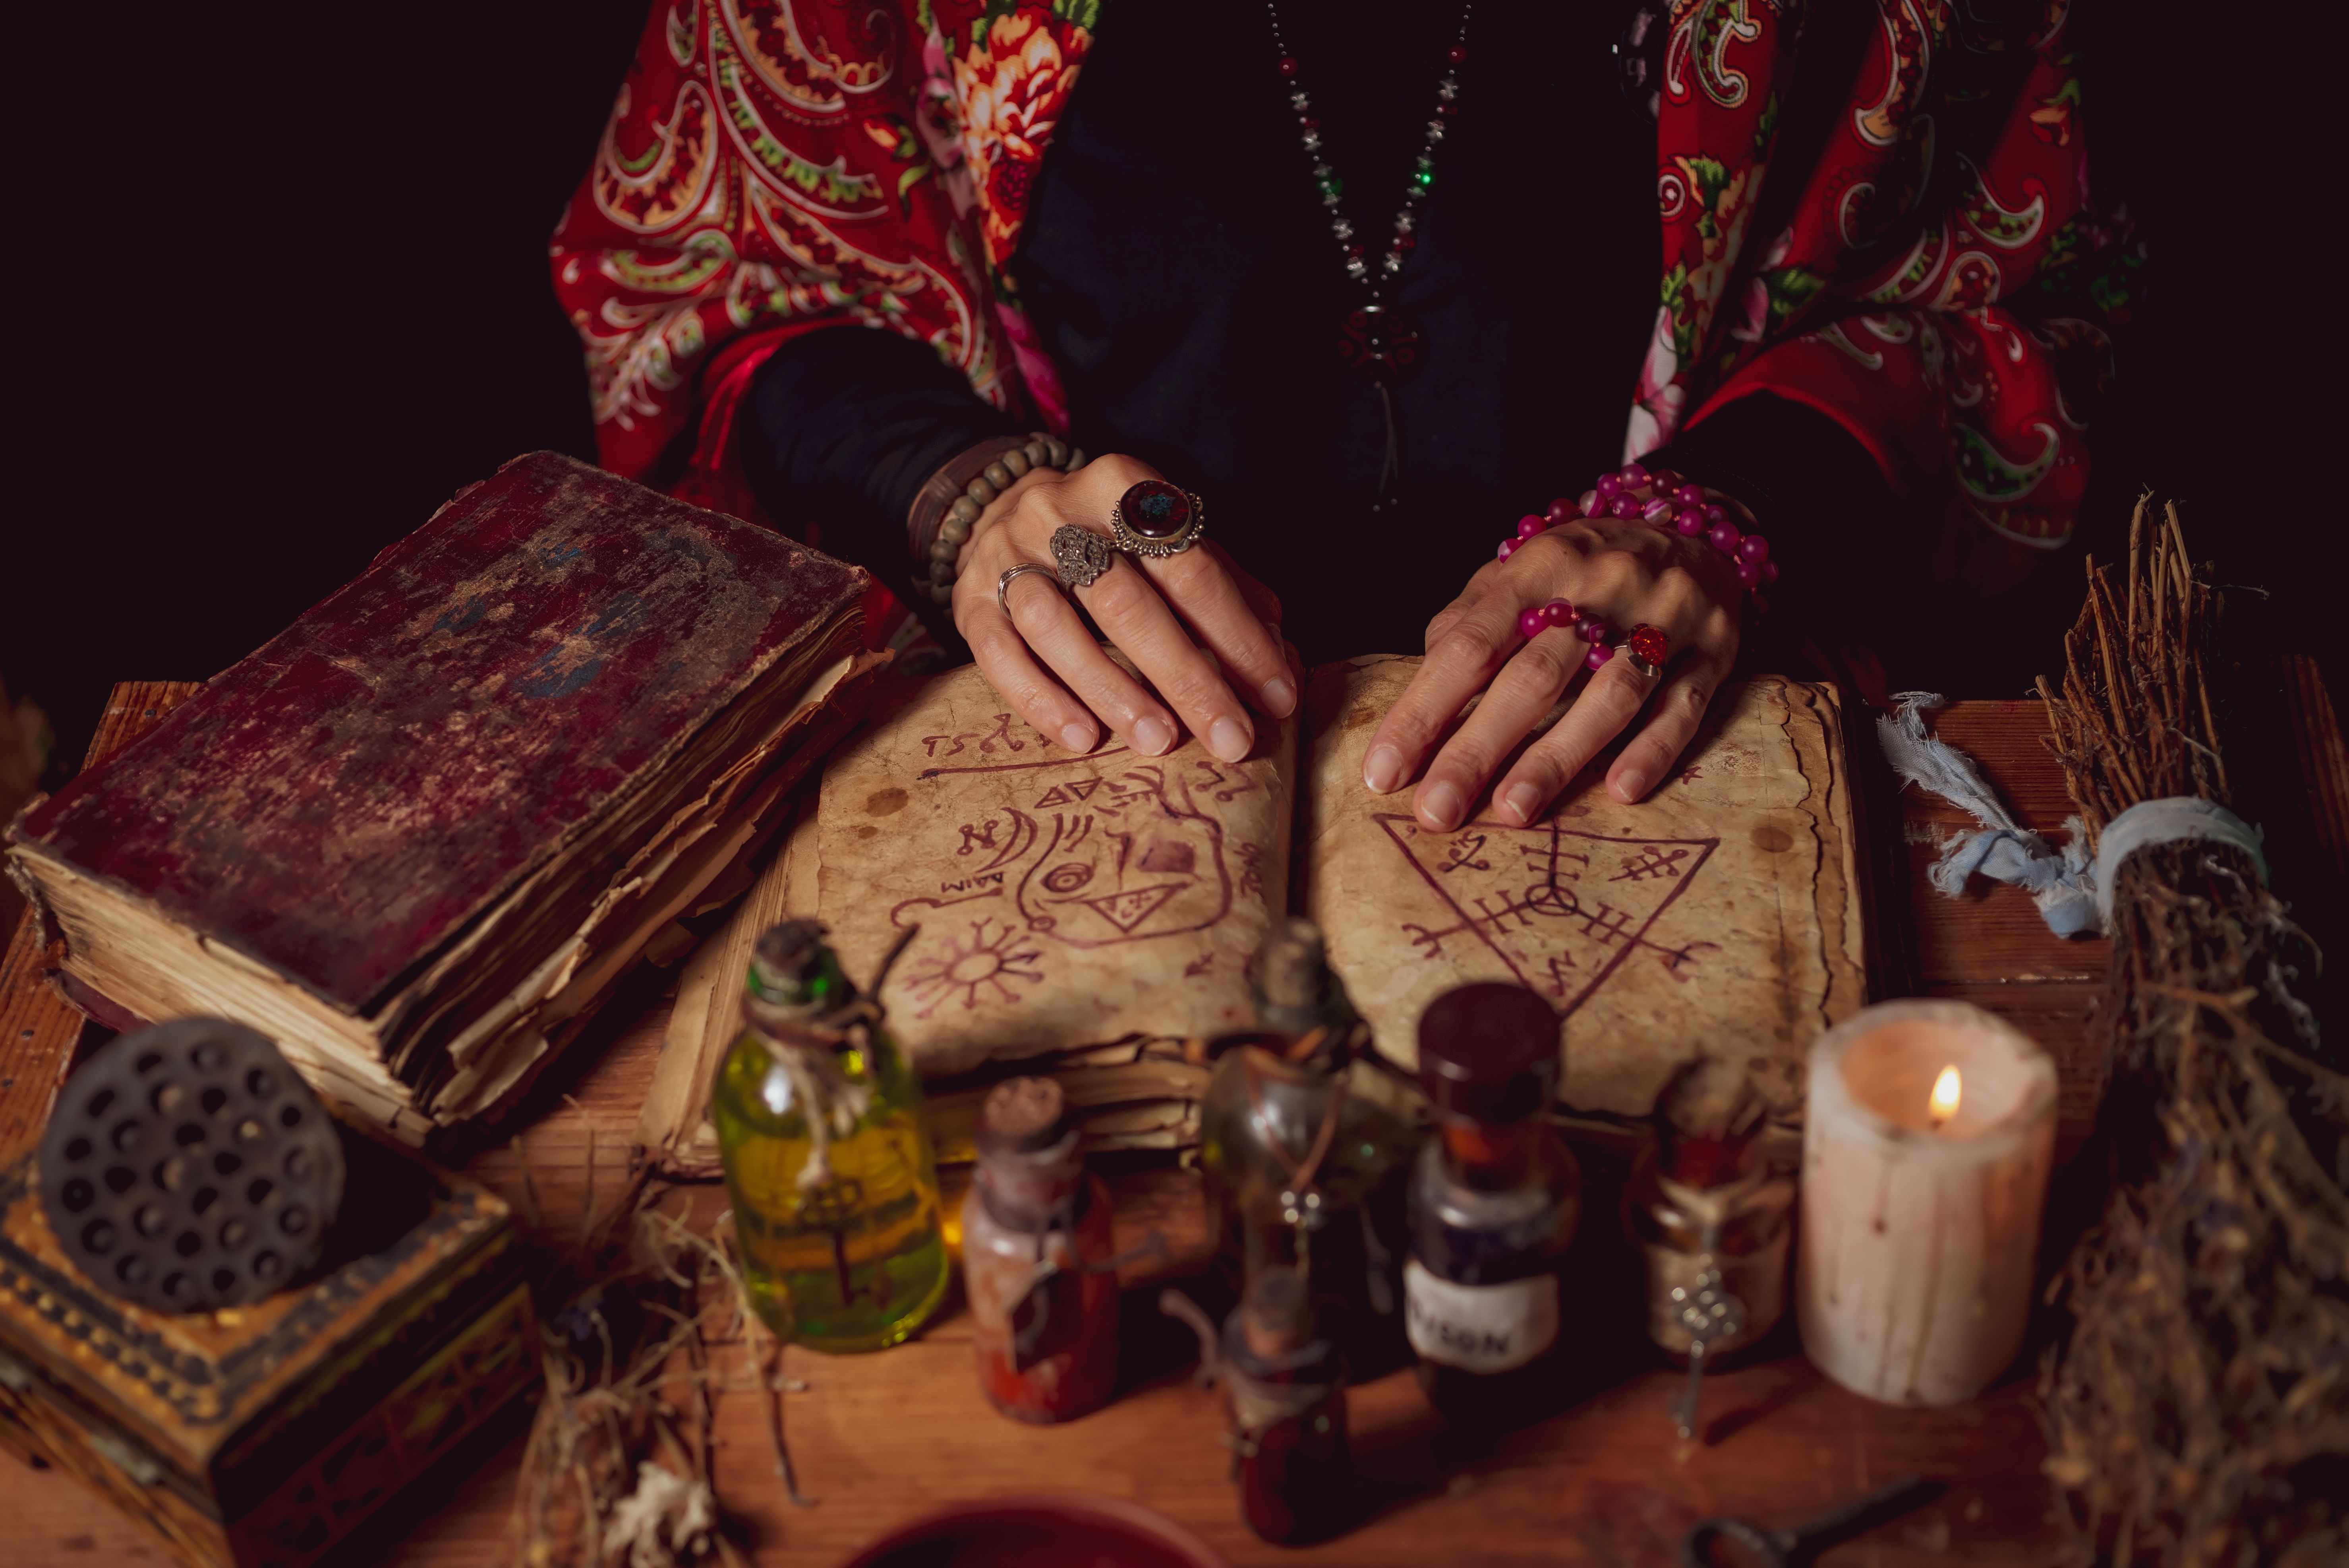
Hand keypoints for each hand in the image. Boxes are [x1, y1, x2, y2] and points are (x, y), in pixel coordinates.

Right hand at [951, 454, 1294, 762]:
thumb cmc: (1109, 541)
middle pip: (1127, 601)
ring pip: (1056, 626)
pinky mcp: (969, 601)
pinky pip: (1000, 655)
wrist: (999, 510)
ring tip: (1159, 740)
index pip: (1191, 566)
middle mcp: (1059, 513)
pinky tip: (1083, 738)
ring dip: (1112, 690)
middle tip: (1230, 739)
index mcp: (1122, 486)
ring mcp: (1006, 556)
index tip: (1276, 696)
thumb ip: (1225, 588)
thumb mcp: (1167, 543)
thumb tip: (1278, 654)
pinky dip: (1042, 700)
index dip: (1239, 636)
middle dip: (1187, 677)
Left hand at [1362, 513, 1742, 829]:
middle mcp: (1601, 587)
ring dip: (1558, 757)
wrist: (1697, 526)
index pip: (1470, 644)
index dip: (1424, 709)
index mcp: (1539, 565)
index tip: (1385, 770)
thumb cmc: (1587, 568)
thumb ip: (1472, 619)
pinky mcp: (1714, 649)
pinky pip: (1684, 704)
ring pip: (1609, 693)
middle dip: (1477, 748)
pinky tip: (1621, 790)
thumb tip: (1425, 677)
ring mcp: (1664, 617)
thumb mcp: (1524, 572)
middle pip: (1532, 676)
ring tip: (1511, 811)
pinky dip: (1653, 748)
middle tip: (1435, 810)